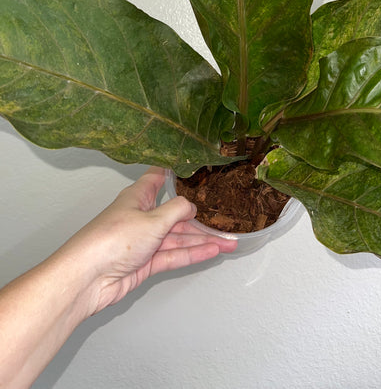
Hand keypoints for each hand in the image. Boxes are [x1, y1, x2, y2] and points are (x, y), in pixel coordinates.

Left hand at [63, 166, 237, 314]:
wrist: (88, 278)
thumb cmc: (112, 240)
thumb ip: (177, 211)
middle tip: (224, 219)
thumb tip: (191, 207)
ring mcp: (144, 241)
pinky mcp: (145, 263)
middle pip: (175, 214)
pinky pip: (173, 255)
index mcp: (138, 197)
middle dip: (200, 218)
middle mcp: (141, 217)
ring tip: (228, 243)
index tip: (194, 166)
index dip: (175, 171)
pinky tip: (211, 252)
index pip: (158, 178)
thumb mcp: (152, 220)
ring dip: (202, 240)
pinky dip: (192, 254)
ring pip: (178, 238)